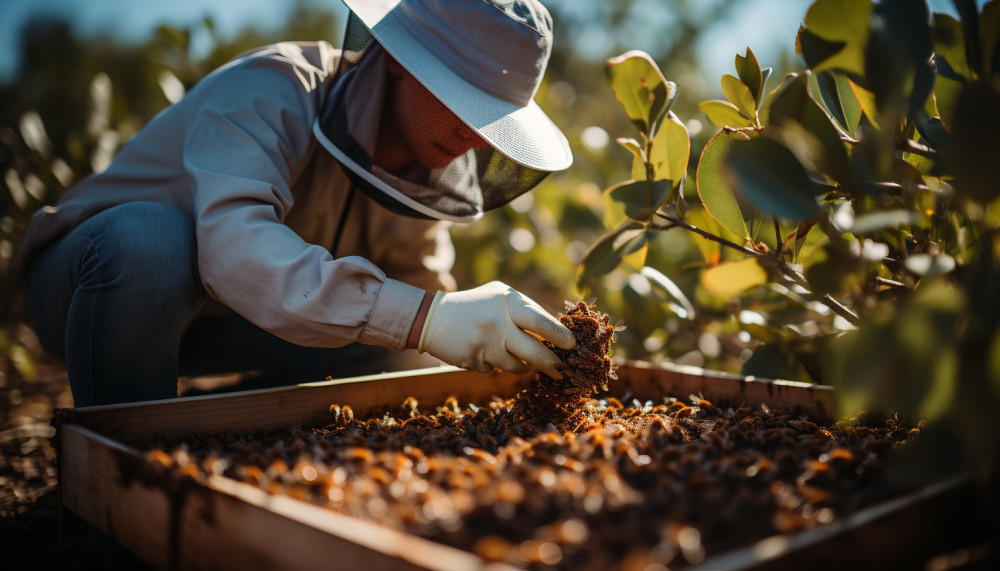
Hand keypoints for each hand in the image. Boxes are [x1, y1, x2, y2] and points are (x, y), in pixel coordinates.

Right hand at [418, 281, 576, 377]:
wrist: (433, 318)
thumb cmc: (476, 305)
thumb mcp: (500, 297)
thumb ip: (526, 310)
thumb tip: (558, 333)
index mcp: (507, 302)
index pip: (541, 321)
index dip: (559, 335)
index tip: (572, 345)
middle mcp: (497, 322)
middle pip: (534, 351)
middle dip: (552, 363)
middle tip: (561, 369)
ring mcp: (484, 343)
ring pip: (517, 365)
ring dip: (521, 365)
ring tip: (510, 352)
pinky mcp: (472, 360)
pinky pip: (495, 370)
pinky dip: (493, 364)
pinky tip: (482, 351)